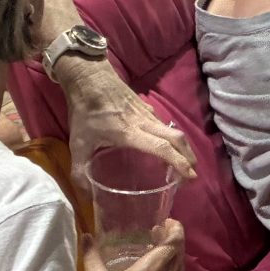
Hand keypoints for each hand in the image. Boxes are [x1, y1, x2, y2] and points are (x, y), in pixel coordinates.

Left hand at [67, 78, 197, 182]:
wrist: (89, 78)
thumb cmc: (85, 111)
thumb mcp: (77, 143)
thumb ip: (79, 169)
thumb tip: (84, 191)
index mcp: (130, 133)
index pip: (162, 148)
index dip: (179, 162)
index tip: (190, 176)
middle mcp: (144, 123)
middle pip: (177, 139)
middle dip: (189, 157)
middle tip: (192, 174)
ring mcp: (147, 113)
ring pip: (173, 131)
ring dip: (183, 147)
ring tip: (183, 162)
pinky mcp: (146, 107)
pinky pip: (163, 124)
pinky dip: (171, 137)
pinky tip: (164, 145)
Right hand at [85, 220, 184, 270]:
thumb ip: (92, 256)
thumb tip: (86, 236)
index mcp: (154, 268)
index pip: (176, 240)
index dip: (175, 228)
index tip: (166, 222)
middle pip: (179, 252)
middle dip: (171, 240)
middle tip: (157, 235)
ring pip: (180, 268)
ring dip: (172, 258)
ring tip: (157, 255)